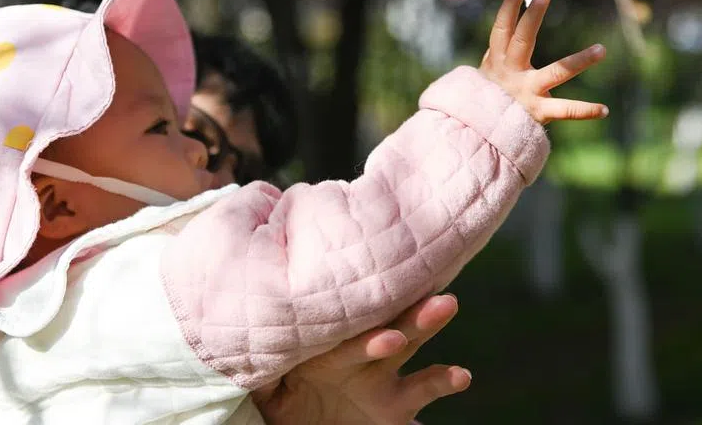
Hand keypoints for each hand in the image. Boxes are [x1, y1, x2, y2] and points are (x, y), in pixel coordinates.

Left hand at [252, 294, 468, 424]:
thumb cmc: (284, 406)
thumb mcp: (267, 393)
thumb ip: (262, 373)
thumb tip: (239, 357)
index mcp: (327, 350)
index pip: (346, 333)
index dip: (363, 332)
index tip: (382, 334)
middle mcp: (360, 356)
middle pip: (386, 327)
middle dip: (408, 314)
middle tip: (437, 295)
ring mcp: (382, 377)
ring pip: (410, 346)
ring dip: (426, 325)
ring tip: (448, 305)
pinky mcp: (397, 405)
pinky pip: (423, 389)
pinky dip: (444, 381)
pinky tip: (463, 374)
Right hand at [480, 0, 608, 123]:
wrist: (477, 135)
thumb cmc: (485, 100)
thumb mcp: (486, 74)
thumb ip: (497, 53)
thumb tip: (507, 24)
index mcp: (497, 62)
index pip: (502, 30)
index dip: (508, 8)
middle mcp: (510, 73)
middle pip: (521, 40)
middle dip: (531, 16)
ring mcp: (526, 92)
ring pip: (555, 72)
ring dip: (578, 61)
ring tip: (602, 50)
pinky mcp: (538, 113)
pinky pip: (564, 110)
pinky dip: (585, 110)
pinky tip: (605, 109)